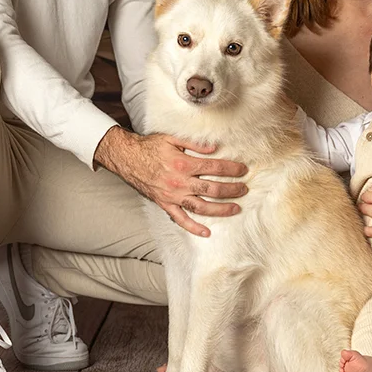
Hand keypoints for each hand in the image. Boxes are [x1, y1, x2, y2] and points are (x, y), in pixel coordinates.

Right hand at [95, 126, 247, 237]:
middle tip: (244, 189)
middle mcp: (180, 182)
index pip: (215, 168)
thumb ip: (194, 143)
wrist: (127, 158)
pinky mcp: (165, 204)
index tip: (243, 170)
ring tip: (236, 209)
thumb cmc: (149, 147)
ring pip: (202, 207)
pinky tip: (207, 232)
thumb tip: (214, 148)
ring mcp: (173, 196)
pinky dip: (194, 228)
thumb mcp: (172, 138)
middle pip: (213, 189)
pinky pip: (181, 219)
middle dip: (232, 190)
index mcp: (183, 164)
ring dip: (221, 209)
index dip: (232, 170)